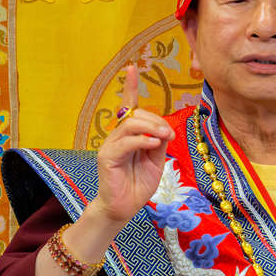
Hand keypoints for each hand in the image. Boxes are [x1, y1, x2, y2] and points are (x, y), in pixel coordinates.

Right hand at [81, 65, 175, 237]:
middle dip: (155, 120)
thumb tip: (164, 129)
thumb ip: (158, 142)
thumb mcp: (155, 160)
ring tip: (164, 137)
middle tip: (169, 133)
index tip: (131, 68)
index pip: (128, 106)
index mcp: (127, 135)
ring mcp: (110, 146)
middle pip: (134, 115)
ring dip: (150, 127)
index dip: (130, 86)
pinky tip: (153, 144)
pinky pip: (124, 142)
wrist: (123, 208)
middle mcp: (116, 136)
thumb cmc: (138, 184)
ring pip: (129, 125)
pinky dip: (140, 140)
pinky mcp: (107, 158)